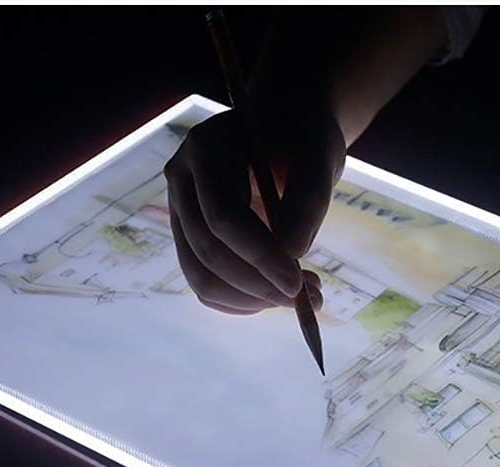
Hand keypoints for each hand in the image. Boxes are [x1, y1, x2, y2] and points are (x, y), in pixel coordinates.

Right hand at [165, 107, 345, 314]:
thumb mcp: (318, 153)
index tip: (297, 285)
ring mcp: (180, 213)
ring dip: (253, 300)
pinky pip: (206, 286)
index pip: (223, 216)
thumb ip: (309, 197)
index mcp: (205, 149)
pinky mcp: (189, 239)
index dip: (259, 256)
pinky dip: (244, 301)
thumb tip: (294, 252)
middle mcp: (181, 181)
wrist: (286, 132)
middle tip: (311, 298)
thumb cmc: (303, 136)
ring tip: (306, 296)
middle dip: (259, 285)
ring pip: (201, 278)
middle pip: (207, 252)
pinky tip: (281, 292)